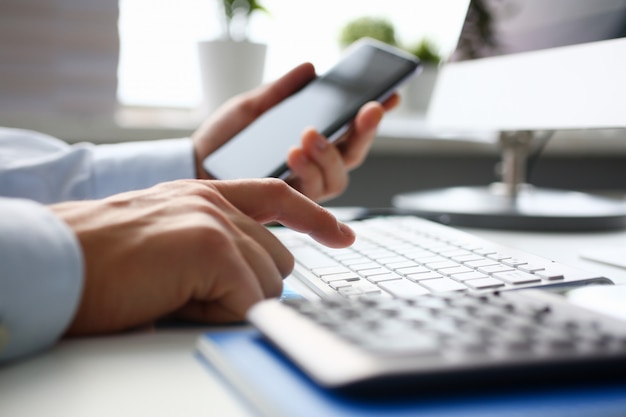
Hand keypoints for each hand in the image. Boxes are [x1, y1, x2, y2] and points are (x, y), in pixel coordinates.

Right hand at [49, 178, 353, 334]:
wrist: (55, 259)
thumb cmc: (100, 257)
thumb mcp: (165, 232)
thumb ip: (210, 238)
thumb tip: (251, 274)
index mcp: (204, 193)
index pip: (278, 197)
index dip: (314, 217)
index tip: (342, 233)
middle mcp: (215, 200)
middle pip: (278, 258)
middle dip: (248, 287)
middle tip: (192, 292)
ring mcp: (216, 222)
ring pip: (269, 282)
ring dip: (229, 303)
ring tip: (176, 294)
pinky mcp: (211, 249)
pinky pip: (247, 301)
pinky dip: (216, 315)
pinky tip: (175, 301)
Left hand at [191, 63, 398, 202]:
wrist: (196, 165)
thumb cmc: (227, 138)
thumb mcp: (254, 106)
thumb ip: (282, 91)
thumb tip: (311, 69)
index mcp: (315, 144)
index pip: (352, 131)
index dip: (374, 117)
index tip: (390, 95)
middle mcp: (316, 169)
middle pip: (353, 156)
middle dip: (364, 132)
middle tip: (366, 109)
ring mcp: (303, 188)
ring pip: (336, 179)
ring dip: (327, 155)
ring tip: (307, 135)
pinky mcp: (286, 204)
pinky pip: (309, 195)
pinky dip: (306, 172)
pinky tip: (293, 153)